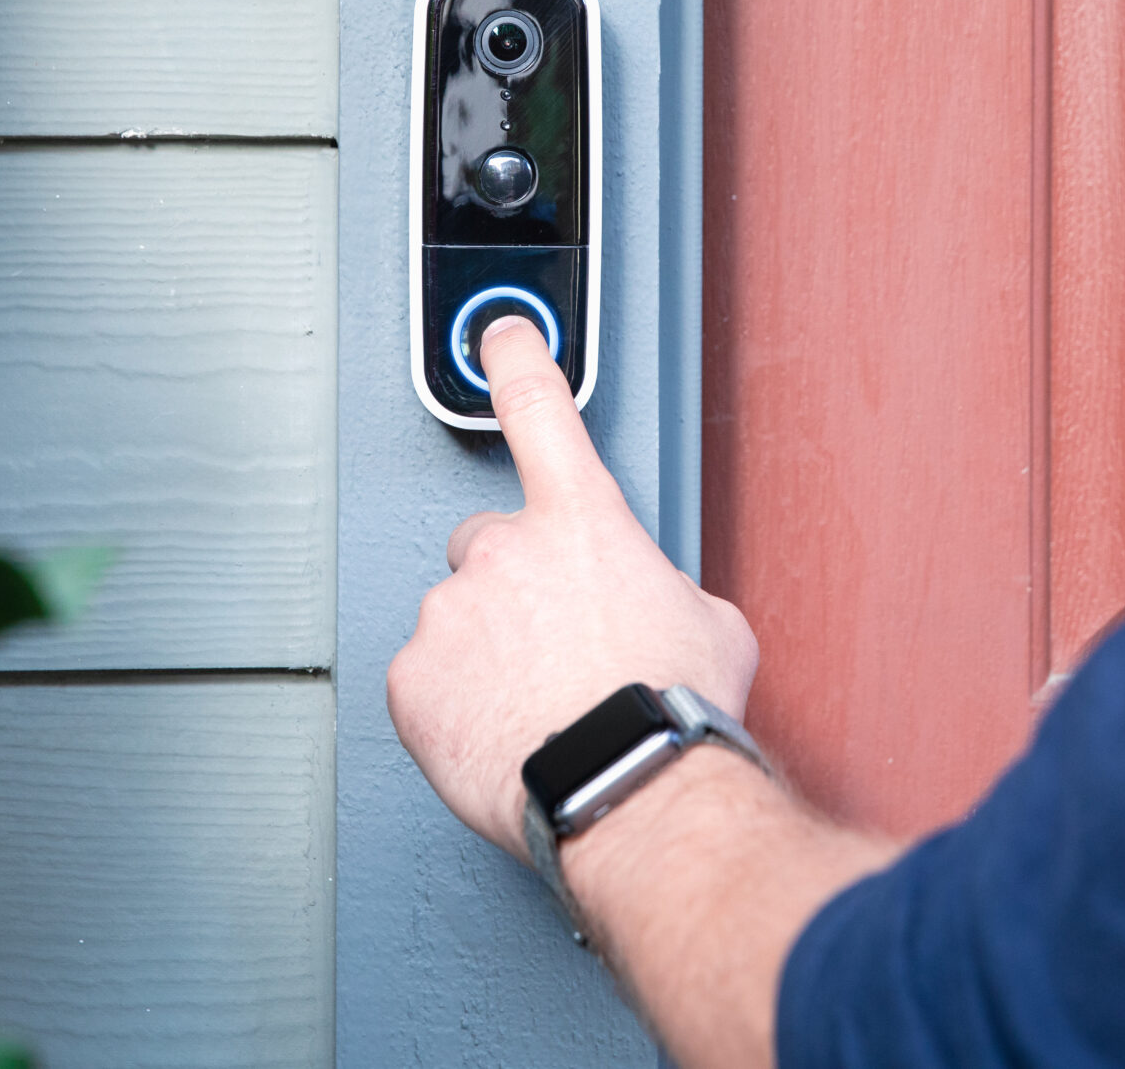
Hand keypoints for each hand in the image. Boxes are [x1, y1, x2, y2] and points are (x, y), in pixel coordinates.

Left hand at [387, 316, 759, 855]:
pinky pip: (425, 681)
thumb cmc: (672, 713)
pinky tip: (498, 732)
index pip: (541, 410)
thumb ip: (666, 587)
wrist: (628, 789)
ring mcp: (450, 612)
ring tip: (536, 706)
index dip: (518, 360)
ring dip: (485, 652)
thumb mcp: (711, 626)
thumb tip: (660, 604)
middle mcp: (506, 551)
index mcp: (583, 521)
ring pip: (456, 619)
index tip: (501, 335)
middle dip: (511, 584)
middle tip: (550, 644)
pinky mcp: (412, 678)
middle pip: (486, 542)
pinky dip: (452, 705)